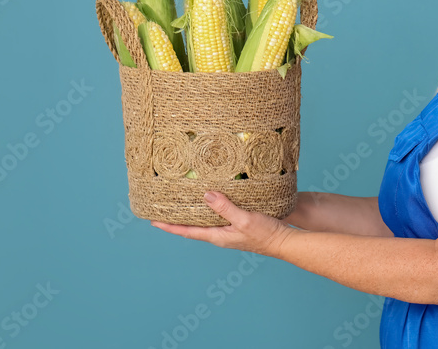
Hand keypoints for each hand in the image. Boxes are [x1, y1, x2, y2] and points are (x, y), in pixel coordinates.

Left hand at [151, 191, 294, 257]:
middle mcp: (220, 235)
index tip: (153, 222)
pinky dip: (210, 209)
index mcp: (217, 236)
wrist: (284, 241)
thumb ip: (225, 208)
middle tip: (163, 210)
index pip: (187, 231)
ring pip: (205, 221)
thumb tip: (206, 195)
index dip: (170, 227)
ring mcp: (229, 231)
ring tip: (182, 203)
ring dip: (193, 214)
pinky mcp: (238, 226)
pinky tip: (213, 201)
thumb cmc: (265, 234)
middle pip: (193, 227)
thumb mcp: (244, 219)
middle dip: (178, 220)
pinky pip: (218, 217)